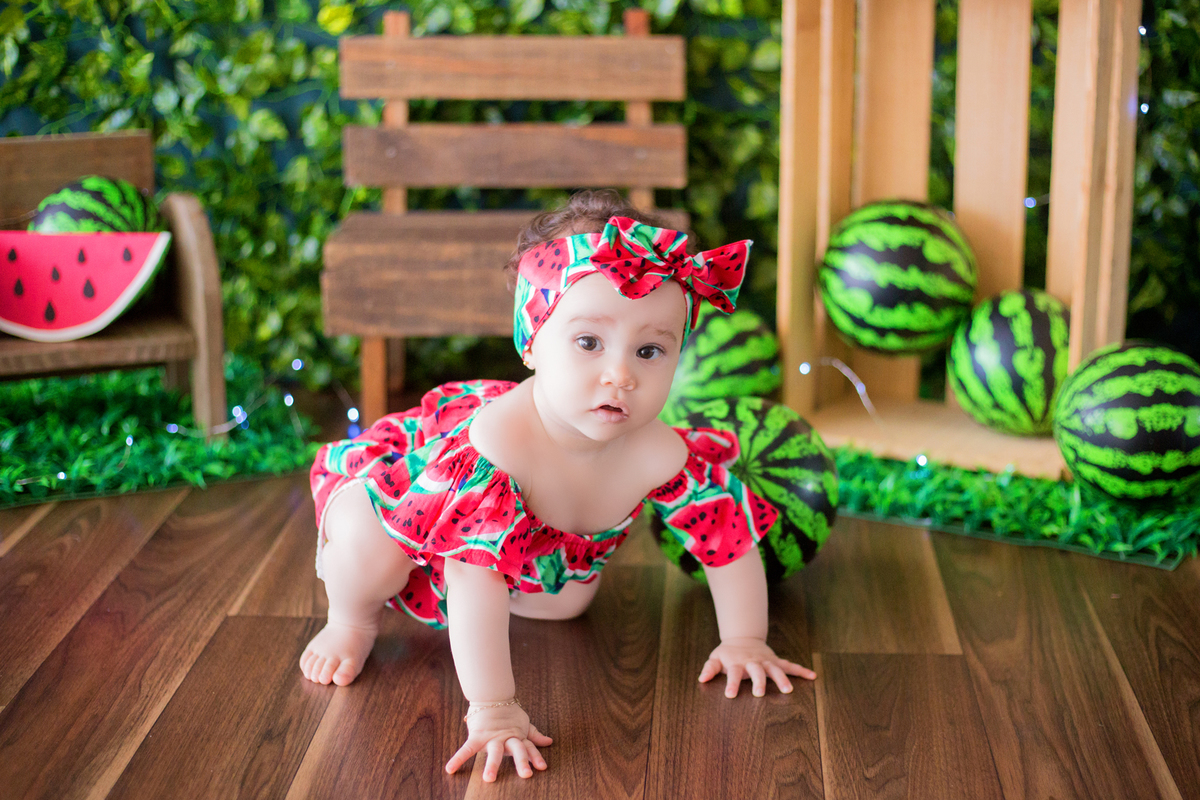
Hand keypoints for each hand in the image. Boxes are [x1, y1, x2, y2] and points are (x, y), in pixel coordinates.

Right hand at [444, 703, 552, 781]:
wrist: (491, 695)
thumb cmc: (508, 712)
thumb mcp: (524, 724)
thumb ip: (534, 735)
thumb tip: (549, 742)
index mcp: (517, 736)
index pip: (528, 748)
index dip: (536, 756)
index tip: (542, 768)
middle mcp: (506, 738)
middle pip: (516, 750)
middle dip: (521, 762)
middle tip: (526, 775)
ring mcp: (492, 737)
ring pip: (494, 752)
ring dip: (493, 765)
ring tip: (489, 778)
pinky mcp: (477, 736)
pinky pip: (467, 748)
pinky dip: (458, 758)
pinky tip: (450, 769)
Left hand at [698, 636, 815, 697]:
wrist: (742, 638)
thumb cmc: (727, 654)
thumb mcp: (716, 658)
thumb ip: (709, 668)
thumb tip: (701, 679)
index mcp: (737, 663)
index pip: (733, 674)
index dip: (731, 684)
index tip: (730, 695)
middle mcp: (753, 662)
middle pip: (756, 672)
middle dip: (759, 682)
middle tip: (759, 693)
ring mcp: (766, 661)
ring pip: (775, 669)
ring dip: (781, 679)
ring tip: (788, 690)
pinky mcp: (776, 661)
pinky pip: (790, 666)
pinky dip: (801, 671)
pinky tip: (812, 676)